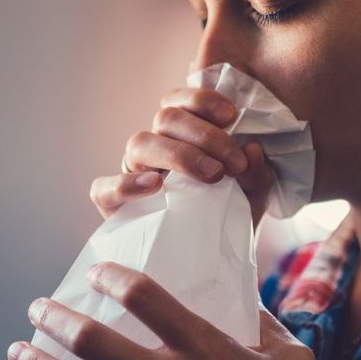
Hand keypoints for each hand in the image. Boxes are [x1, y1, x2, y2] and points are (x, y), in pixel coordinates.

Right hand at [89, 88, 275, 225]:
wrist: (211, 260)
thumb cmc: (228, 216)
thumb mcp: (252, 195)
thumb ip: (256, 173)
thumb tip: (253, 149)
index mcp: (182, 134)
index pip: (182, 101)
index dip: (203, 99)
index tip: (232, 115)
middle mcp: (155, 147)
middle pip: (165, 118)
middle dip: (204, 135)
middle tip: (234, 163)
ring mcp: (132, 173)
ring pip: (139, 143)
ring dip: (178, 154)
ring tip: (212, 176)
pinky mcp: (113, 204)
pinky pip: (104, 188)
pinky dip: (127, 183)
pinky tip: (156, 186)